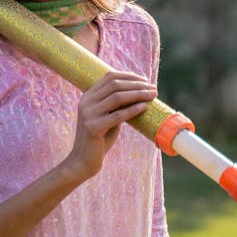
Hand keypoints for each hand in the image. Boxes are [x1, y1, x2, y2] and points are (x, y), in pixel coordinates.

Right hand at [61, 71, 156, 185]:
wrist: (83, 161)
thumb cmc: (99, 139)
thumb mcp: (107, 117)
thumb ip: (117, 106)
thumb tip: (139, 94)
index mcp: (88, 97)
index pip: (109, 77)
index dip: (129, 76)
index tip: (145, 80)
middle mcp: (86, 102)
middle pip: (115, 85)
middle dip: (137, 85)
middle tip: (153, 89)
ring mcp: (88, 114)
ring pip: (117, 97)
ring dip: (138, 94)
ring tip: (152, 96)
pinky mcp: (93, 128)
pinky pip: (117, 115)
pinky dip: (132, 110)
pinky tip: (144, 107)